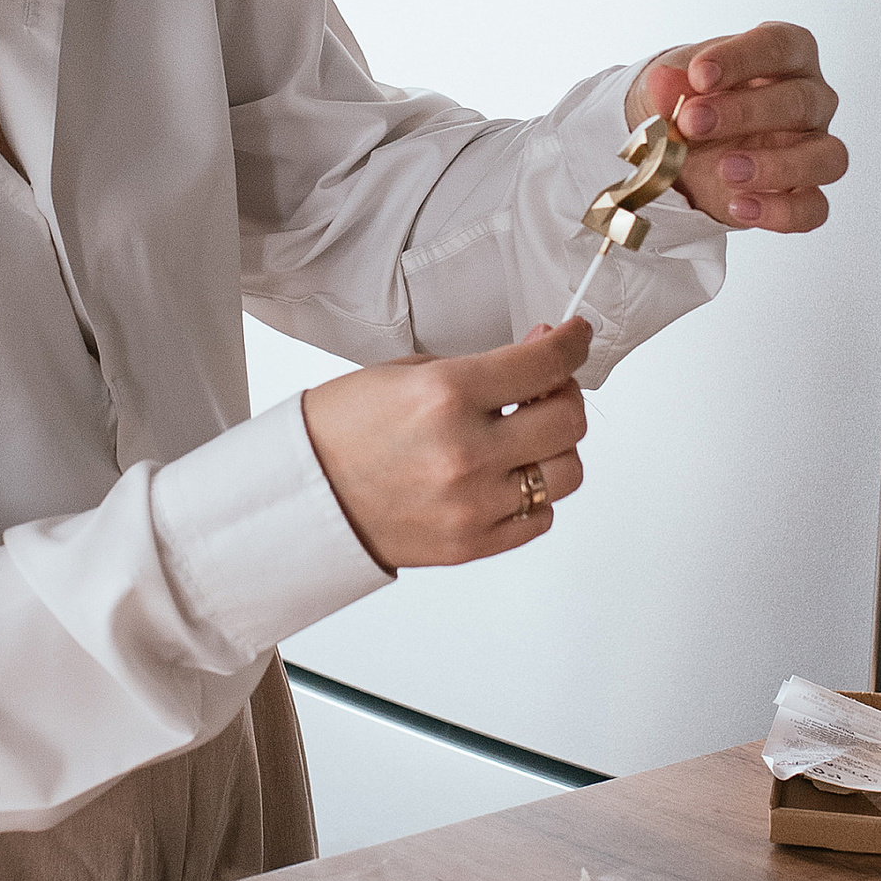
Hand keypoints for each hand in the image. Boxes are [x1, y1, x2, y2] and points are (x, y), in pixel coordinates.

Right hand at [301, 324, 587, 573]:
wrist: (303, 495)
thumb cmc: (344, 428)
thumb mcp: (408, 373)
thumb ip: (483, 366)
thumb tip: (542, 349)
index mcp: (445, 395)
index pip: (545, 364)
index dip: (573, 343)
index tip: (577, 336)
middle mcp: (465, 452)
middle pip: (568, 420)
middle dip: (566, 394)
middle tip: (546, 389)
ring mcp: (472, 503)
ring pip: (567, 473)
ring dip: (556, 447)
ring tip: (527, 437)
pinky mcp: (472, 543)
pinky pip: (542, 517)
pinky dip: (536, 493)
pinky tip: (507, 476)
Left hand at [629, 24, 844, 233]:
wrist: (683, 147)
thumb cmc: (694, 102)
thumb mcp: (672, 87)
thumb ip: (671, 84)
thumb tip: (663, 83)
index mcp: (786, 56)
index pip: (781, 45)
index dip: (742, 58)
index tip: (699, 75)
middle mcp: (811, 99)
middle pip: (801, 101)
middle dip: (744, 112)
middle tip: (692, 123)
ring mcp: (814, 148)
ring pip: (826, 156)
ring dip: (777, 165)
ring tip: (725, 170)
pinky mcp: (804, 194)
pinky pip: (814, 208)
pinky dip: (781, 212)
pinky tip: (738, 206)